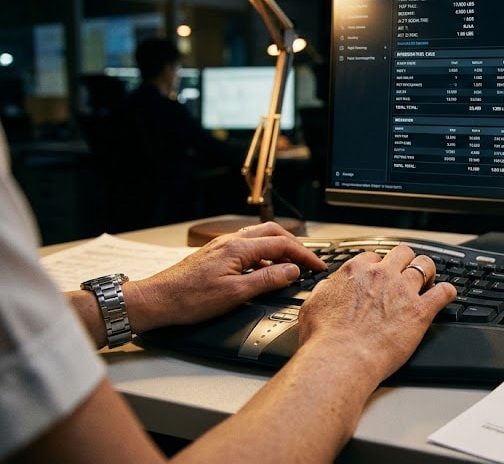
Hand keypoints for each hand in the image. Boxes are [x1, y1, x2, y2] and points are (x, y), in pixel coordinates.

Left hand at [125, 222, 325, 332]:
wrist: (157, 300)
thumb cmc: (189, 299)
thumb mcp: (236, 293)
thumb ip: (267, 279)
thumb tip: (292, 270)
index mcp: (239, 248)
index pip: (282, 244)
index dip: (304, 255)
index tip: (317, 266)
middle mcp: (231, 241)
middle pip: (273, 232)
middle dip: (294, 245)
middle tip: (307, 261)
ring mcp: (222, 246)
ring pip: (259, 237)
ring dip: (279, 247)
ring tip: (289, 265)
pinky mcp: (215, 254)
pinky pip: (247, 246)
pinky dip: (264, 253)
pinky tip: (263, 269)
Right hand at [297, 245, 456, 379]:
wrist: (340, 359)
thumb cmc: (324, 339)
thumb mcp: (313, 305)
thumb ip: (327, 290)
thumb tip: (331, 286)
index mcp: (356, 272)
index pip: (373, 256)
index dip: (378, 266)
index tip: (381, 275)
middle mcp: (382, 275)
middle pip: (403, 253)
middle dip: (406, 261)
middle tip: (407, 273)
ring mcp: (403, 291)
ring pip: (425, 265)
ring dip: (428, 272)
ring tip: (429, 281)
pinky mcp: (420, 311)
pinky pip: (444, 292)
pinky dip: (447, 292)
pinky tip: (446, 295)